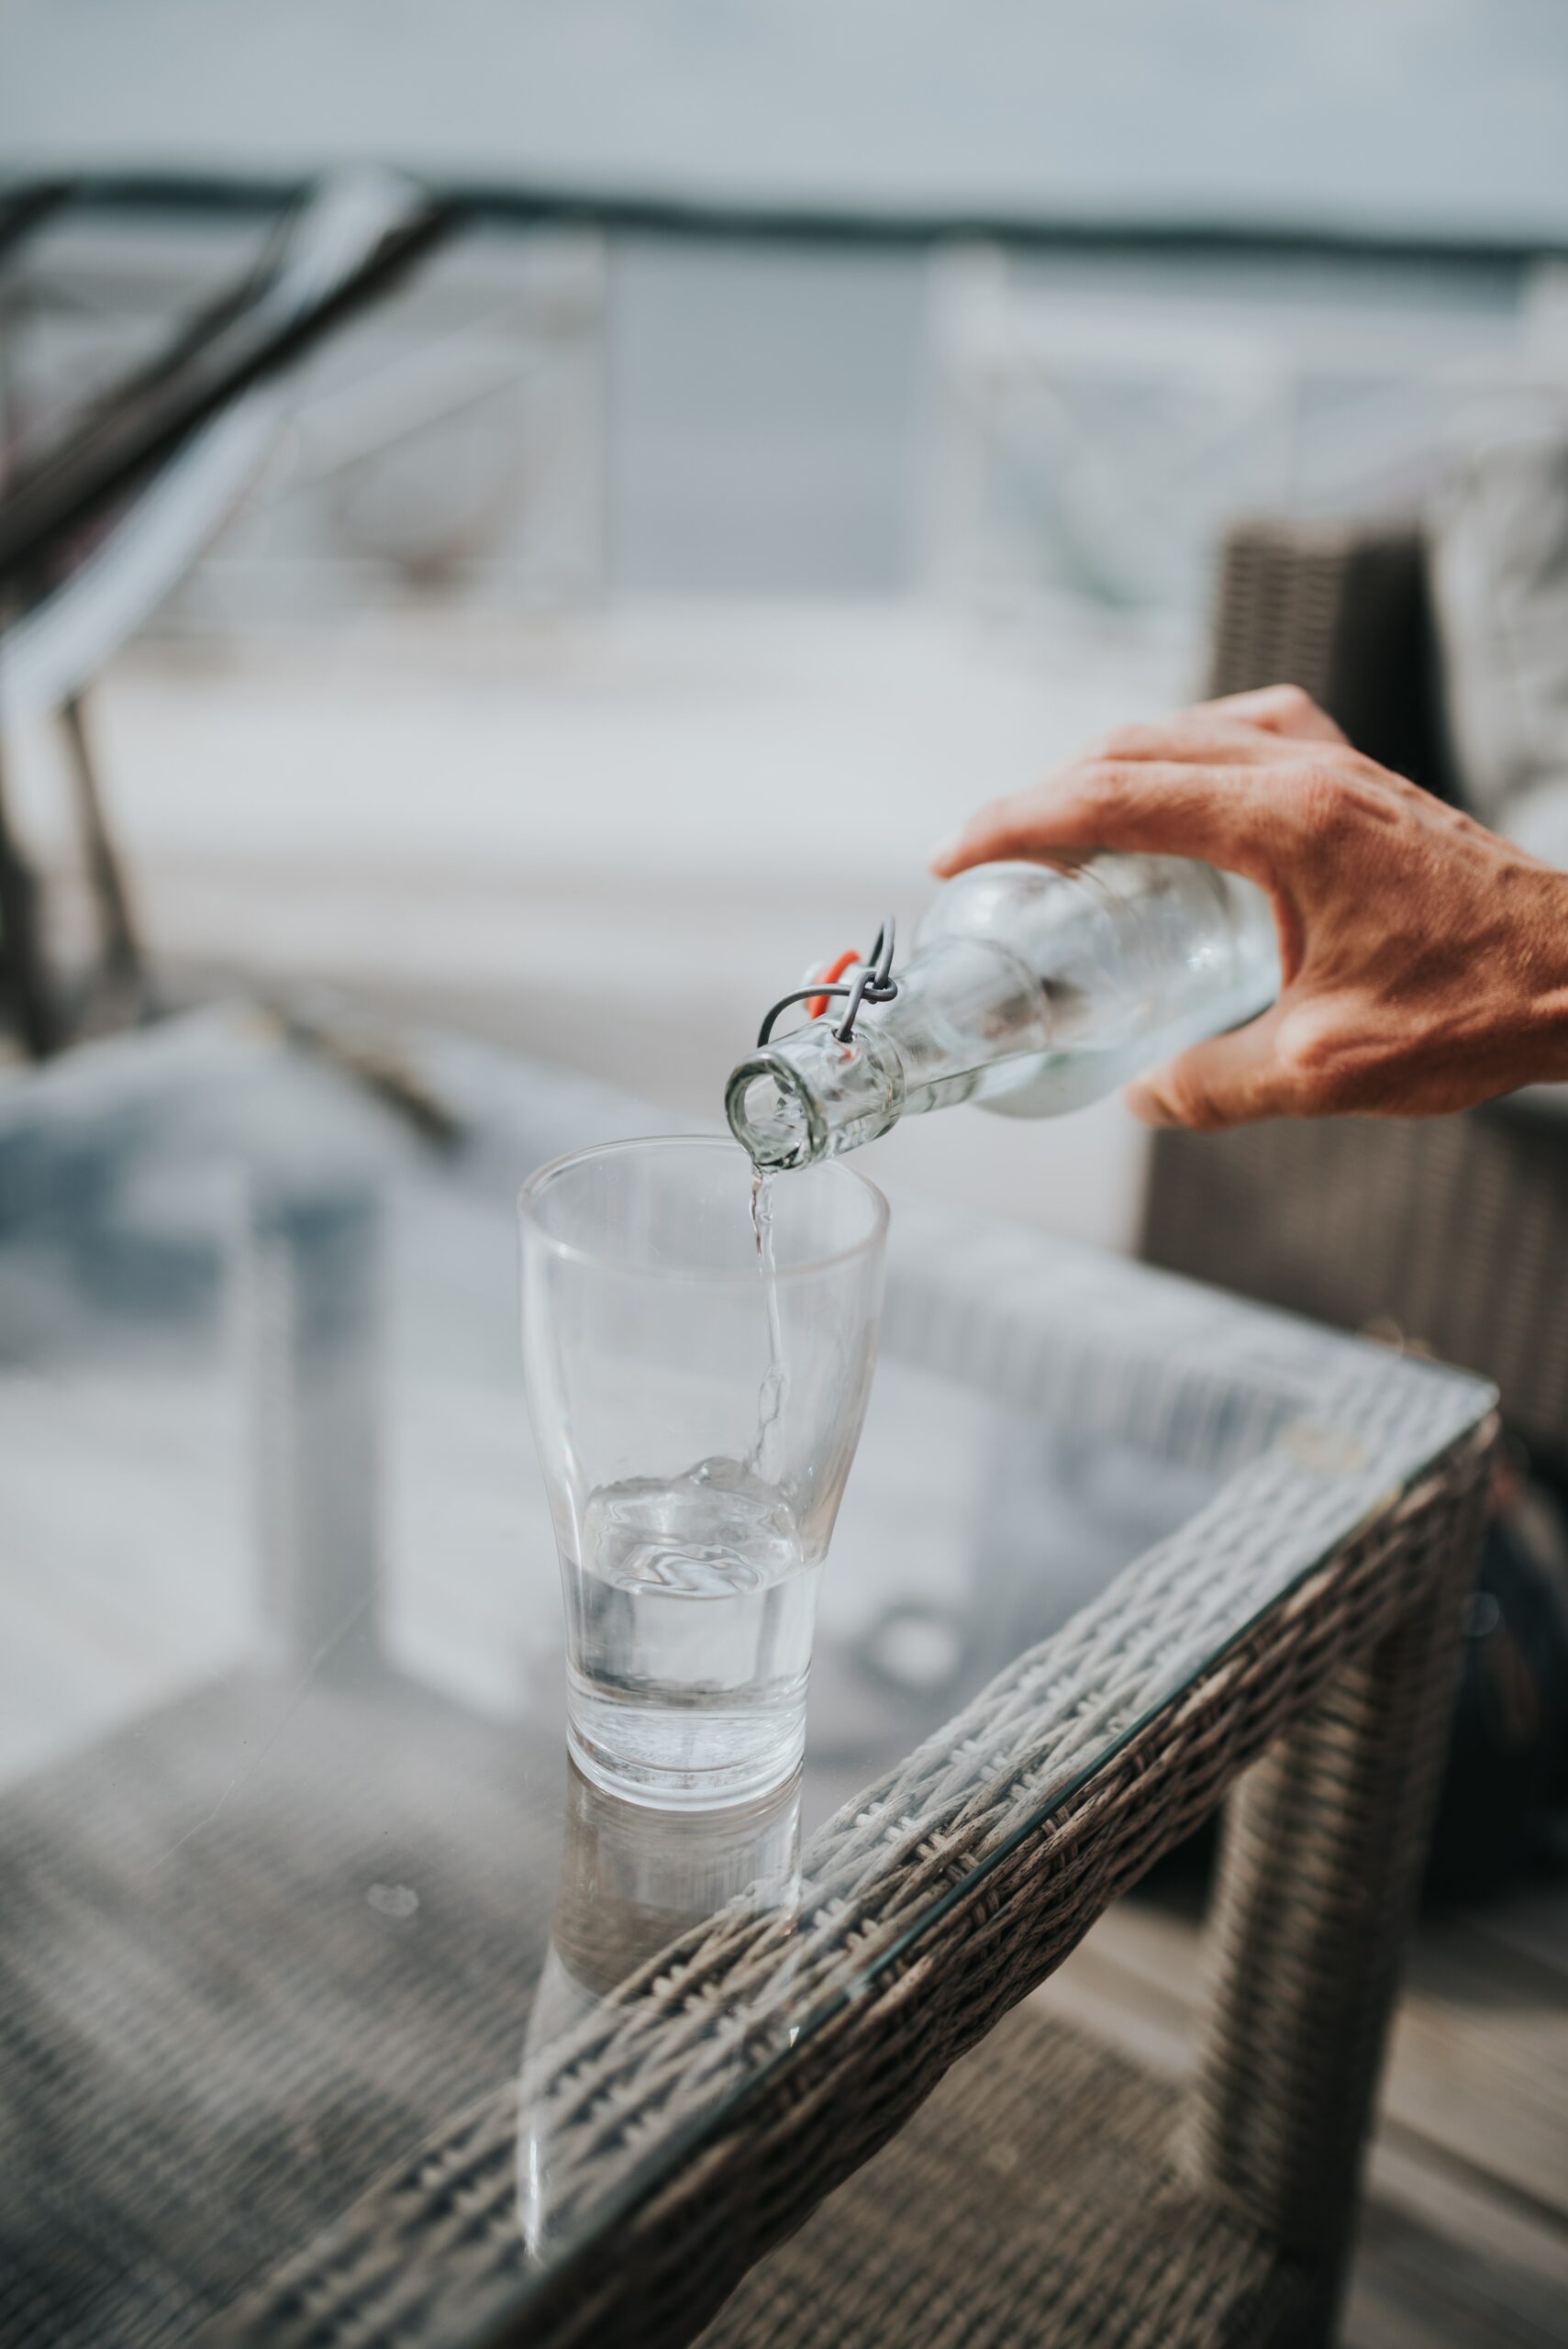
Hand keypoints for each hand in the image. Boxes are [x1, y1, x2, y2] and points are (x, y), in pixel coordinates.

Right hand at [930, 685, 1567, 1128]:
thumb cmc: (1475, 1010)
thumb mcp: (1323, 1072)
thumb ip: (1215, 1085)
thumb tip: (1144, 1097)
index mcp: (1283, 824)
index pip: (1112, 797)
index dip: (1016, 821)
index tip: (956, 854)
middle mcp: (1305, 770)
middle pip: (1136, 746)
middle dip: (1044, 793)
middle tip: (988, 853)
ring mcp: (1337, 765)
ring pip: (1188, 728)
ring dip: (1110, 767)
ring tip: (1064, 828)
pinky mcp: (1360, 781)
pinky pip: (1244, 734)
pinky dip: (1181, 756)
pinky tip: (1174, 804)